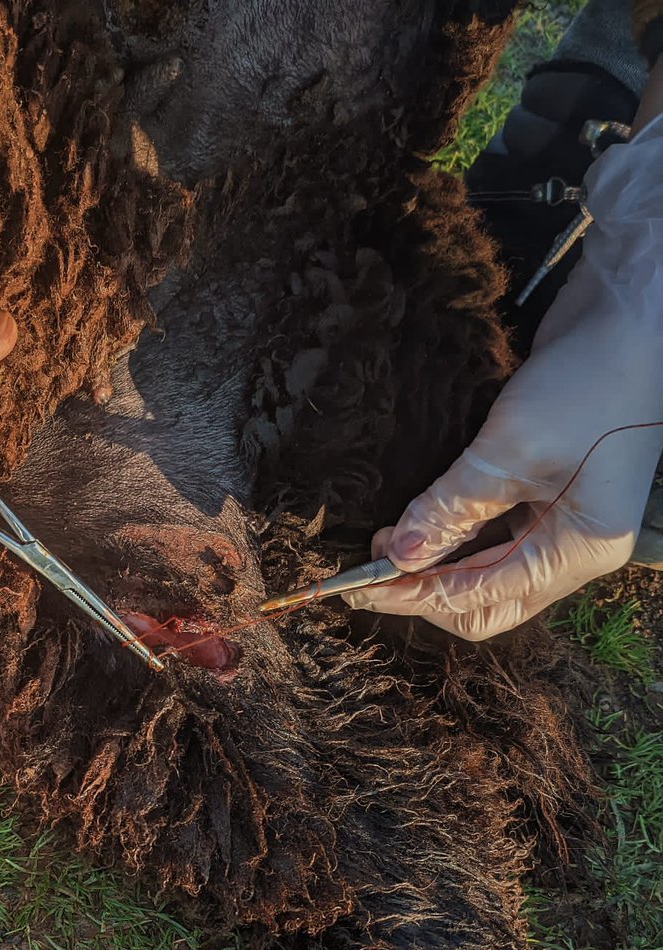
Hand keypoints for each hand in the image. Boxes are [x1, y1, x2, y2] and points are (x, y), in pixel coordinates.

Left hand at [346, 104, 662, 639]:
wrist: (630, 311)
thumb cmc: (587, 381)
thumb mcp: (509, 450)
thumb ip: (452, 507)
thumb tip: (400, 555)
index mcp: (580, 551)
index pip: (484, 600)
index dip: (417, 597)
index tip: (359, 587)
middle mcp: (573, 546)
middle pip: (488, 598)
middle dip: (427, 590)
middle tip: (368, 571)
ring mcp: (561, 518)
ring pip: (486, 569)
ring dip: (434, 562)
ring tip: (383, 543)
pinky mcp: (544, 489)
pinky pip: (491, 532)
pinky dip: (452, 533)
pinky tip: (416, 520)